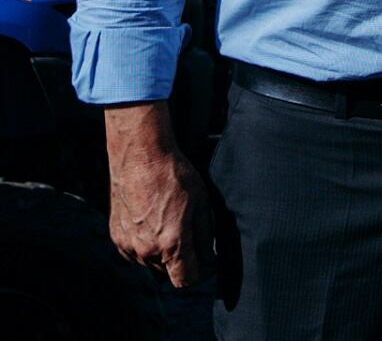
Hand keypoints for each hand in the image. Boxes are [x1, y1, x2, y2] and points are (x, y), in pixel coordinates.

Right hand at [103, 105, 211, 287]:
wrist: (140, 157)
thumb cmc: (175, 176)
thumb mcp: (201, 203)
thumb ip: (205, 237)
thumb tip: (209, 259)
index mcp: (171, 243)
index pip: (187, 280)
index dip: (201, 273)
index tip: (208, 262)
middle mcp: (146, 250)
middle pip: (168, 272)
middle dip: (183, 260)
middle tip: (191, 234)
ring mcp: (128, 245)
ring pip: (151, 263)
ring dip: (162, 252)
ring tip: (170, 222)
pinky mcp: (115, 237)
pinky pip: (134, 252)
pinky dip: (145, 245)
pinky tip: (153, 222)